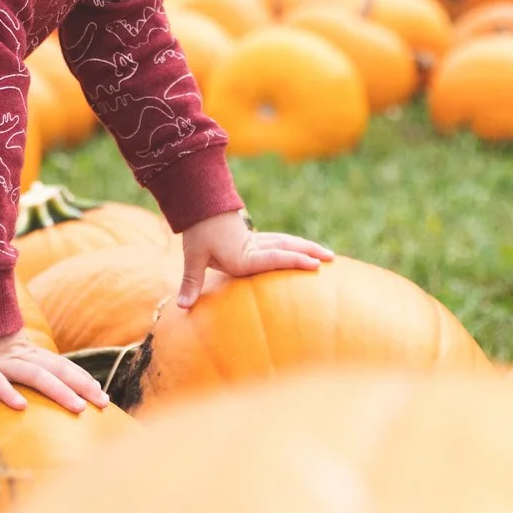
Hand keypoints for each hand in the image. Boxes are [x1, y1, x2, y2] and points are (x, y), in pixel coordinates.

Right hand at [0, 332, 108, 413]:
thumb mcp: (4, 357)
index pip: (62, 366)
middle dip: (83, 387)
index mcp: (29, 354)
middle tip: (103, 403)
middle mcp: (22, 357)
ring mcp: (3, 362)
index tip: (101, 393)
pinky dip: (8, 393)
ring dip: (59, 391)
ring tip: (78, 407)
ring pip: (36, 377)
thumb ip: (13, 374)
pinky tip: (21, 407)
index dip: (82, 378)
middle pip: (58, 372)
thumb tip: (20, 398)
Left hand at [176, 210, 334, 308]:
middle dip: (308, 253)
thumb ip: (191, 281)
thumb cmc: (197, 233)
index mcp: (242, 255)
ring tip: (327, 254)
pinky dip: (296, 247)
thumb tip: (182, 306)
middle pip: (286, 248)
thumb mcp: (192, 256)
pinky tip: (306, 251)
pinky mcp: (256, 239)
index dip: (293, 262)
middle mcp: (253, 247)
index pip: (272, 258)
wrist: (199, 206)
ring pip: (286, 243)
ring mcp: (256, 241)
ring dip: (306, 248)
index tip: (314, 265)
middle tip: (331, 259)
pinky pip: (281, 243)